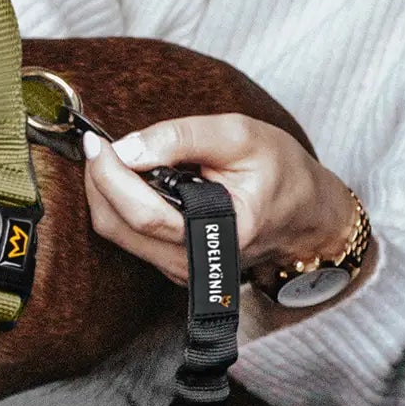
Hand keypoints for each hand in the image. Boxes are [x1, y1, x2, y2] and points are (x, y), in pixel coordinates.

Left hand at [80, 114, 357, 288]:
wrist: (308, 215)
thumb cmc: (282, 173)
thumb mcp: (240, 136)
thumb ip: (181, 138)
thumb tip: (126, 148)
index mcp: (221, 234)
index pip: (145, 214)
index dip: (111, 176)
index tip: (96, 142)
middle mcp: (196, 262)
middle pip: (120, 226)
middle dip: (99, 181)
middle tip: (98, 144)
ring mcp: (182, 269)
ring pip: (118, 234)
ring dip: (105, 192)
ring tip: (113, 156)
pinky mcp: (173, 265)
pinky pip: (129, 237)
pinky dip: (118, 204)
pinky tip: (129, 177)